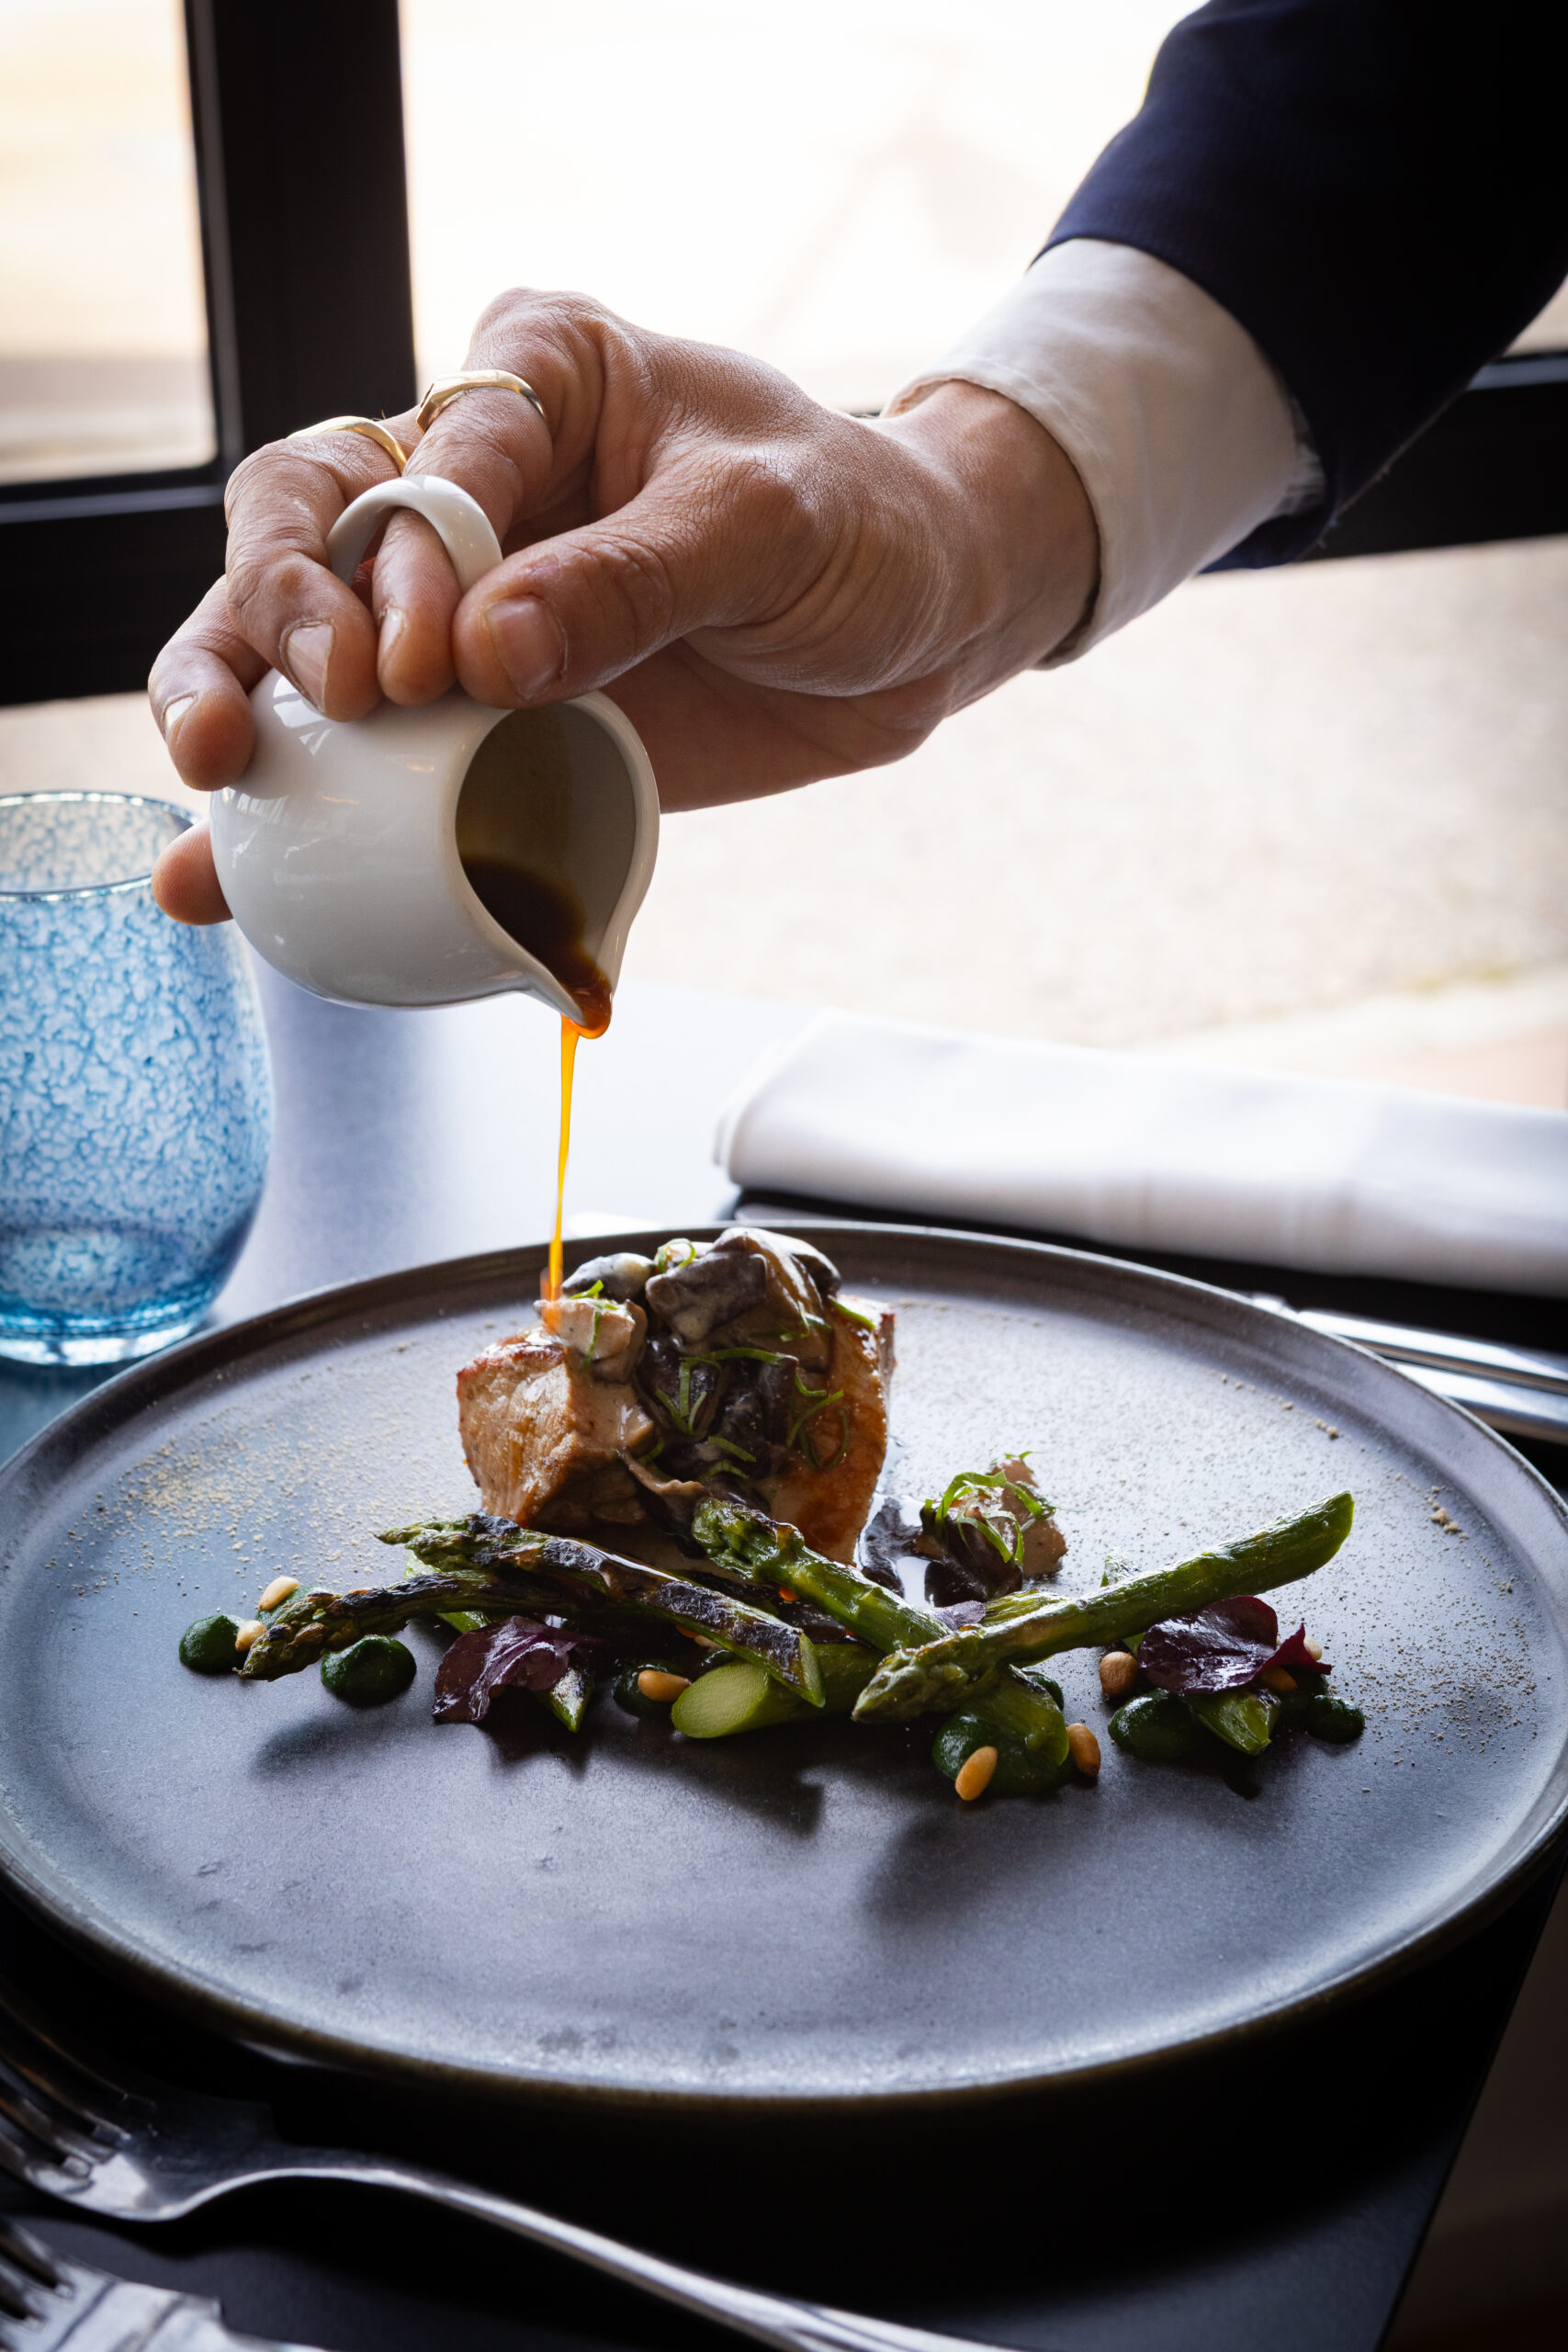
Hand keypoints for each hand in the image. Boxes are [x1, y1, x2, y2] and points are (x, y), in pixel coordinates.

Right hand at [149, 289, 1097, 921]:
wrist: (919, 621)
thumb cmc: (856, 526)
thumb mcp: (766, 527)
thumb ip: (630, 582)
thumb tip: (483, 659)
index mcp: (534, 384)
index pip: (416, 460)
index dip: (399, 563)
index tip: (427, 664)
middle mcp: (468, 487)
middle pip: (304, 527)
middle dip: (279, 613)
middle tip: (322, 706)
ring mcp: (460, 611)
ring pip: (300, 642)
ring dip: (236, 706)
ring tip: (215, 785)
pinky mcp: (483, 720)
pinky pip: (374, 764)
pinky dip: (293, 818)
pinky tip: (220, 877)